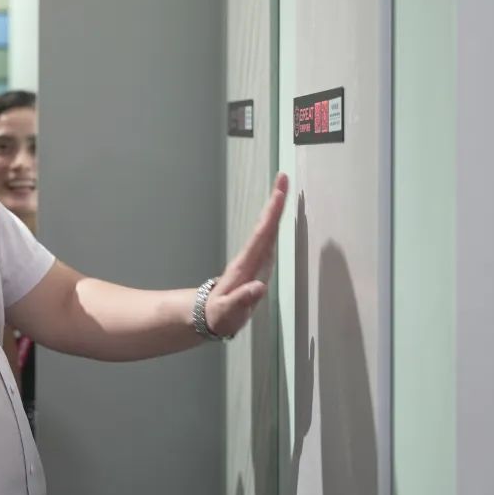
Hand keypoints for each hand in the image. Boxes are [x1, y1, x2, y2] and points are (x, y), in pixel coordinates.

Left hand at [205, 172, 288, 337]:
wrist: (210, 316)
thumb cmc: (219, 316)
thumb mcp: (228, 313)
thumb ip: (241, 300)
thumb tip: (259, 287)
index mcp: (245, 266)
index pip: (261, 236)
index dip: (271, 215)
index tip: (279, 193)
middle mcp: (250, 258)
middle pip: (265, 226)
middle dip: (274, 202)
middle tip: (283, 178)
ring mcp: (253, 260)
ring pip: (266, 230)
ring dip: (274, 210)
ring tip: (283, 189)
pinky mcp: (256, 264)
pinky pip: (267, 239)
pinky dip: (274, 224)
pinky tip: (279, 216)